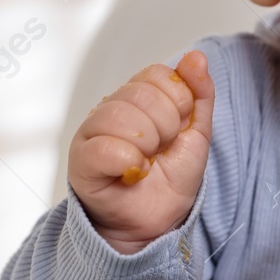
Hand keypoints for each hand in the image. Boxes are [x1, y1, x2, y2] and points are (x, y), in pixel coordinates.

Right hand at [68, 50, 213, 254]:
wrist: (156, 223)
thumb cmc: (170, 179)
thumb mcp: (196, 133)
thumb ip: (199, 94)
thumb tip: (196, 57)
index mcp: (137, 97)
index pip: (158, 73)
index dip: (178, 102)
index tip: (178, 130)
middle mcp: (110, 108)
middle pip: (142, 94)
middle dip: (166, 128)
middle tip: (161, 151)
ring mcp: (91, 131)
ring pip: (122, 116)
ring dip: (147, 146)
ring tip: (146, 163)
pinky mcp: (81, 159)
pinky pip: (105, 147)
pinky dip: (129, 162)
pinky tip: (132, 173)